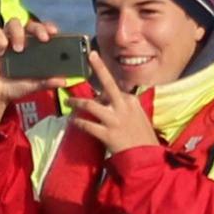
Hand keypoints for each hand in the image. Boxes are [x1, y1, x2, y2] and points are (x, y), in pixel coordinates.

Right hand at [0, 18, 53, 121]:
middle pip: (30, 24)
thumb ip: (46, 81)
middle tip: (43, 38)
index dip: (48, 27)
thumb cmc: (15, 86)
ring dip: (18, 33)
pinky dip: (0, 39)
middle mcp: (20, 39)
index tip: (54, 32)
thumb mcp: (33, 85)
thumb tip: (64, 81)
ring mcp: (6, 39)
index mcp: (33, 46)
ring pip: (13, 23)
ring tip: (18, 49)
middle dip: (38, 28)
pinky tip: (1, 52)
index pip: (42, 30)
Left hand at [63, 44, 157, 159]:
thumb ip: (125, 107)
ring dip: (76, 102)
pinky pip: (87, 125)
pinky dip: (78, 122)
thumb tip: (111, 99)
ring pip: (91, 105)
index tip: (96, 85)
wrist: (145, 158)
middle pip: (108, 83)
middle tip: (91, 55)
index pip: (115, 89)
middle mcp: (123, 107)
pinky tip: (72, 121)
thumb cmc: (142, 138)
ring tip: (67, 102)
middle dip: (100, 67)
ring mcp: (114, 120)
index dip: (103, 89)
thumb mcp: (138, 117)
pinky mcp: (107, 134)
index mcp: (132, 102)